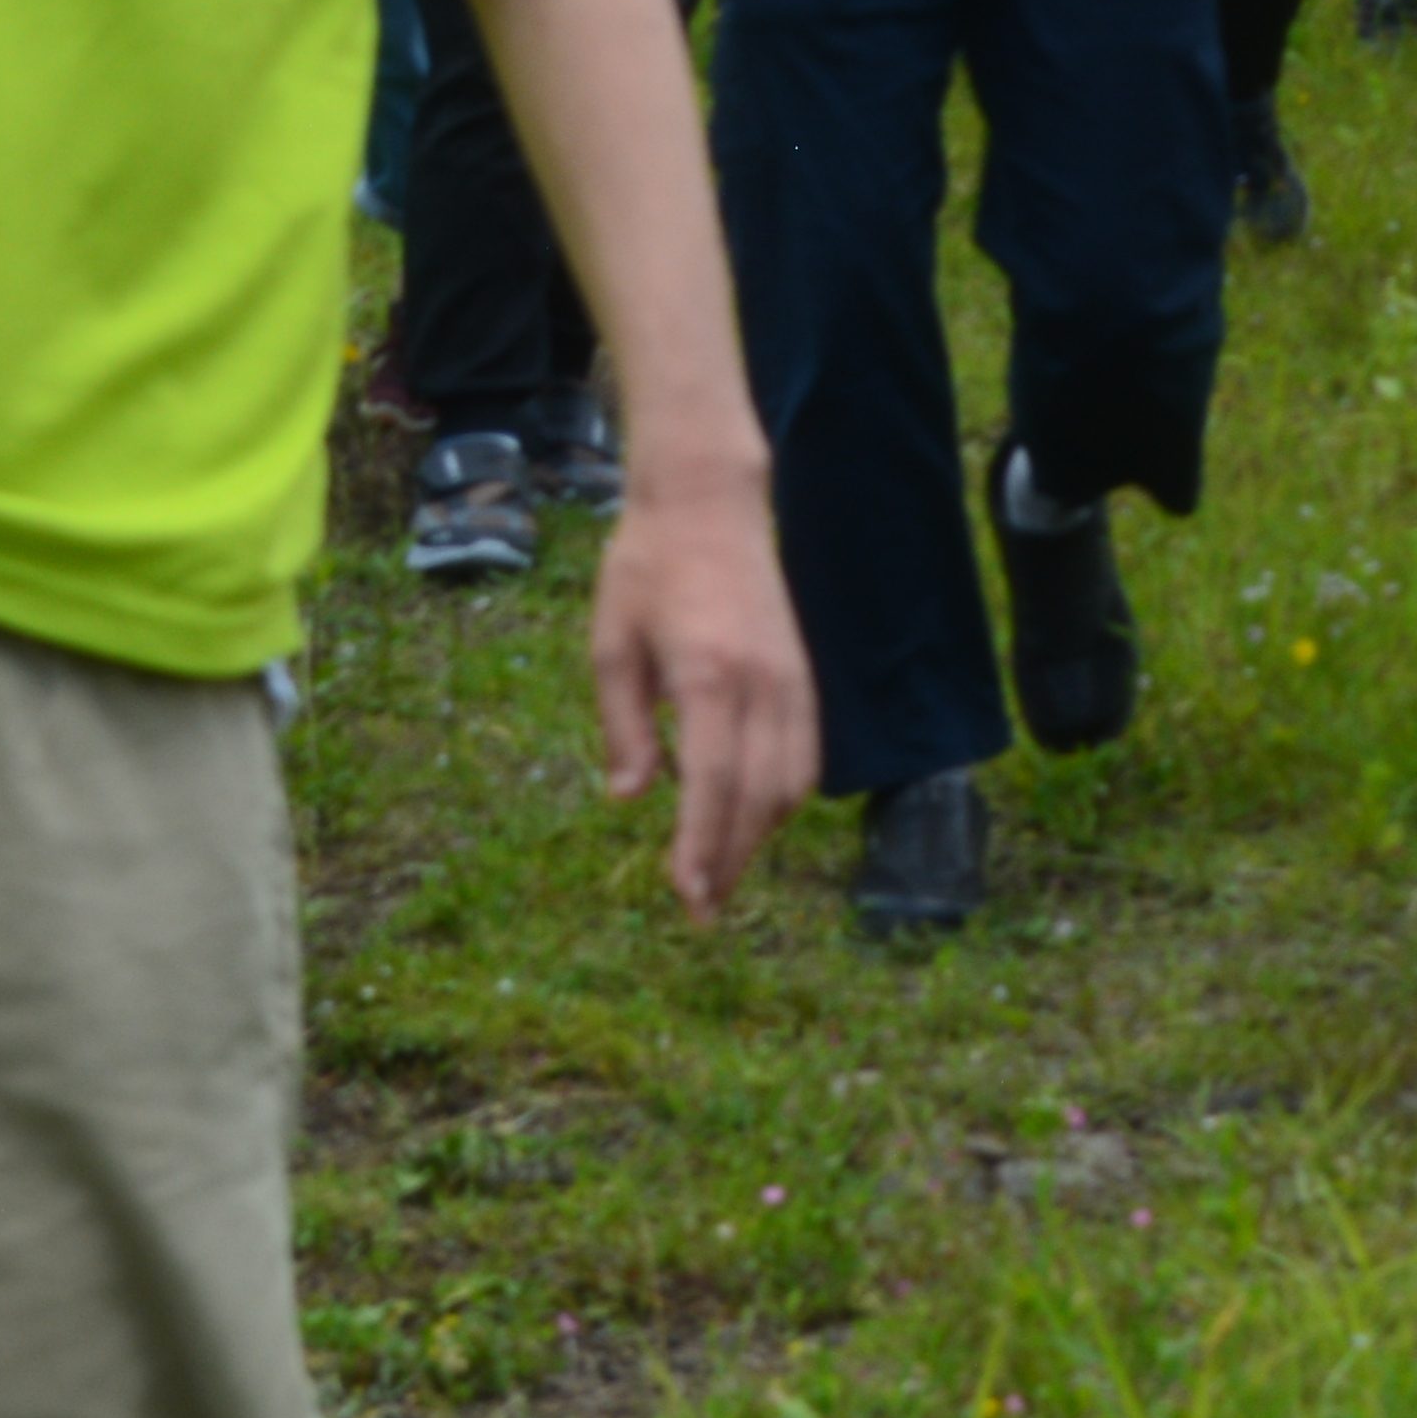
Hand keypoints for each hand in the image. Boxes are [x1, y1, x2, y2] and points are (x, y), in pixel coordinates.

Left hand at [584, 464, 814, 920]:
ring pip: (789, 784)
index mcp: (709, 675)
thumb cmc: (647, 569)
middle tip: (701, 911)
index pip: (712, 783)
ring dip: (757, 838)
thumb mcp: (611, 643)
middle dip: (730, 861)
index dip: (703, 847)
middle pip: (756, 797)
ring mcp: (793, 681)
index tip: (689, 896)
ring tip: (720, 876)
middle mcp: (762, 684)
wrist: (709, 506)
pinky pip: (805, 757)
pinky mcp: (805, 678)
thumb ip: (623, 724)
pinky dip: (782, 800)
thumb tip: (630, 798)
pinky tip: (753, 822)